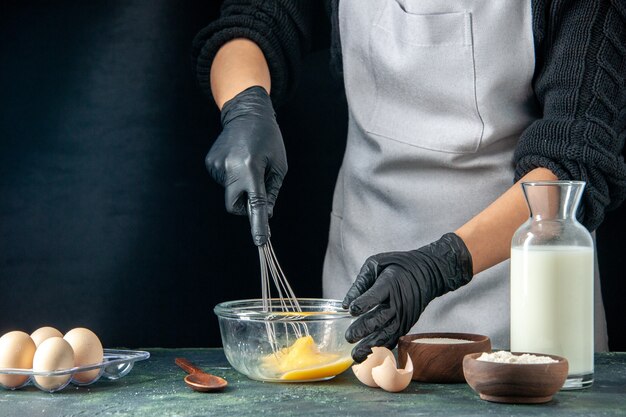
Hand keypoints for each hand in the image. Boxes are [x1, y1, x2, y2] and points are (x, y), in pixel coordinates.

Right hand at [205, 86, 286, 245]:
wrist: (246, 112)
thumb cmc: (269, 139)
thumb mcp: (279, 165)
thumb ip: (271, 192)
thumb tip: (266, 214)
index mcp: (251, 169)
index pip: (255, 204)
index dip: (258, 224)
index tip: (261, 242)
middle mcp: (230, 168)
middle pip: (235, 206)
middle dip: (245, 206)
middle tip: (256, 188)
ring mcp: (216, 166)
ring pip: (230, 192)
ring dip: (240, 185)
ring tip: (247, 161)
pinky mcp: (210, 163)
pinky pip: (223, 181)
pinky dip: (232, 176)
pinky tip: (237, 158)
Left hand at [342, 233, 472, 361]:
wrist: (428, 273)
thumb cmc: (397, 266)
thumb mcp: (377, 263)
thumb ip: (361, 282)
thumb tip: (346, 304)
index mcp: (390, 282)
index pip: (376, 294)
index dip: (364, 303)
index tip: (351, 310)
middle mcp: (398, 302)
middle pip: (381, 317)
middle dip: (364, 328)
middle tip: (349, 337)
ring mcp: (404, 315)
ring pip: (387, 333)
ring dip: (371, 345)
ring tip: (355, 355)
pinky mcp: (407, 324)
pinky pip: (394, 339)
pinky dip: (382, 349)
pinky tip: (368, 356)